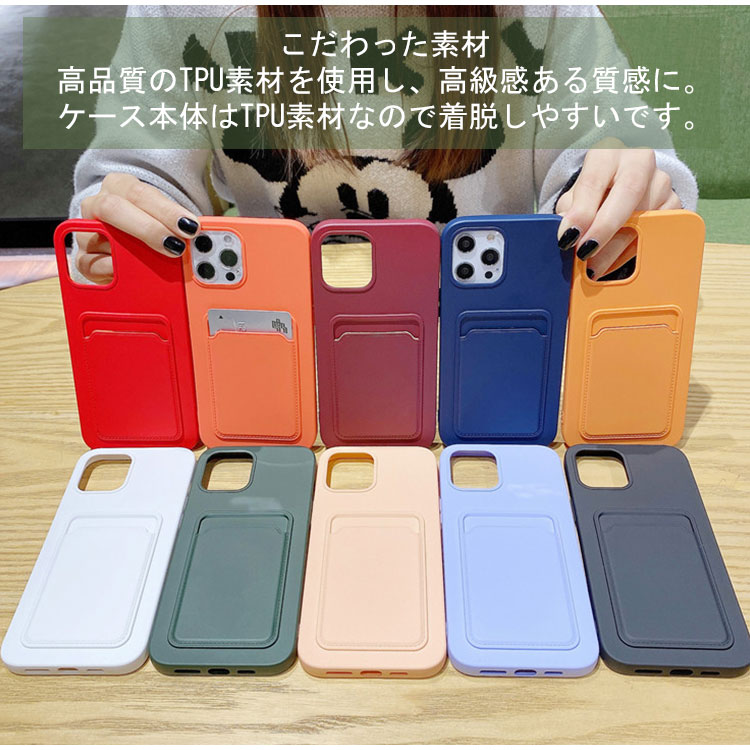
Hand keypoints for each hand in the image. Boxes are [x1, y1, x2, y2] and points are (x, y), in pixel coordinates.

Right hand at [74, 173, 199, 282]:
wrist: (124, 233)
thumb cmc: (149, 222)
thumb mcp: (165, 216)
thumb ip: (179, 224)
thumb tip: (205, 241)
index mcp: (120, 186)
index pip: (140, 194)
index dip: (165, 211)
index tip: (189, 226)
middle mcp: (98, 203)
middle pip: (114, 208)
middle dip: (148, 228)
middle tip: (175, 245)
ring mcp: (87, 230)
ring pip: (100, 235)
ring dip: (131, 251)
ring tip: (156, 263)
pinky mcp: (82, 257)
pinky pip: (90, 263)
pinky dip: (112, 269)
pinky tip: (133, 272)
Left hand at [555, 138, 681, 279]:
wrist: (621, 181)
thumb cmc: (593, 190)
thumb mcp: (574, 196)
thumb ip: (569, 212)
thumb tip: (566, 234)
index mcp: (608, 154)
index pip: (594, 181)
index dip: (581, 213)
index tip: (567, 238)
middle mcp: (640, 161)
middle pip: (628, 192)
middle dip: (605, 227)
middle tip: (585, 254)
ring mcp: (661, 181)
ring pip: (644, 215)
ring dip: (616, 247)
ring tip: (593, 266)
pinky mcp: (674, 202)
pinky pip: (657, 231)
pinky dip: (631, 251)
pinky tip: (612, 263)